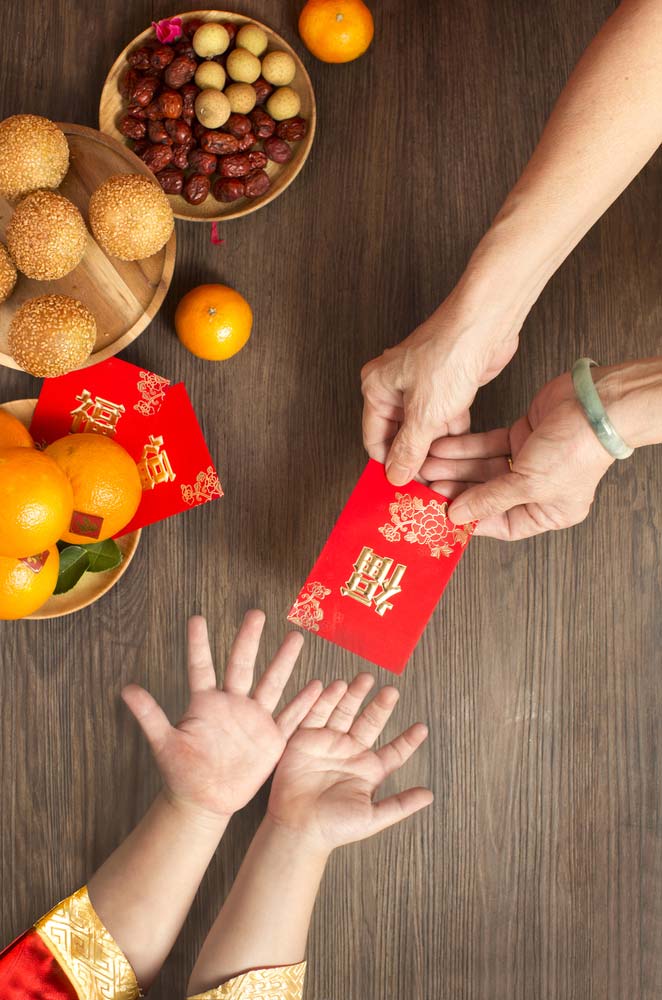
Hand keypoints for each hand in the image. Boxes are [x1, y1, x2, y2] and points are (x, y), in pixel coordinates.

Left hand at [122, 612, 322, 821]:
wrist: (204, 800)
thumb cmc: (181, 771)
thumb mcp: (164, 743)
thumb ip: (149, 715)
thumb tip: (126, 688)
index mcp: (205, 703)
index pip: (201, 667)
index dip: (198, 644)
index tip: (197, 618)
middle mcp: (231, 704)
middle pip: (242, 666)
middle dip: (248, 640)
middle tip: (255, 613)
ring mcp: (253, 719)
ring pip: (271, 684)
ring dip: (283, 662)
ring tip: (295, 637)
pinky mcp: (269, 740)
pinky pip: (289, 719)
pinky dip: (303, 704)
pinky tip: (317, 686)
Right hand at [267, 674, 432, 851]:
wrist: (297, 828)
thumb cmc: (334, 827)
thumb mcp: (371, 817)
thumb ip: (400, 804)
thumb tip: (430, 795)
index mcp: (369, 770)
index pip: (394, 751)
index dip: (408, 740)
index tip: (422, 728)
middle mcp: (351, 752)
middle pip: (369, 722)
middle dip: (380, 706)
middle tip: (391, 691)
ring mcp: (328, 743)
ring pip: (344, 712)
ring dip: (354, 695)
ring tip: (364, 679)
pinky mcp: (305, 739)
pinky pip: (316, 714)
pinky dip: (324, 700)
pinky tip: (334, 686)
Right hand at [361, 288, 520, 485]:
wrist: (485, 325)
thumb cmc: (449, 354)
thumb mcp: (425, 413)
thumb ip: (408, 449)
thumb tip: (394, 475)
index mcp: (377, 388)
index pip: (374, 439)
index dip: (388, 464)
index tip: (403, 487)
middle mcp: (395, 386)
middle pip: (398, 435)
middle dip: (413, 458)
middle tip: (425, 483)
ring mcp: (421, 386)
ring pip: (423, 428)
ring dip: (434, 448)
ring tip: (444, 472)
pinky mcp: (446, 386)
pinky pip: (443, 419)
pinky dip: (451, 433)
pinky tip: (459, 451)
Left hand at [420, 371, 614, 539]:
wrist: (594, 404)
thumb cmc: (576, 451)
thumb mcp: (528, 484)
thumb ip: (489, 499)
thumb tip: (458, 516)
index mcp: (549, 512)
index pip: (501, 524)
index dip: (472, 520)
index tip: (442, 515)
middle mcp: (538, 489)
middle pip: (487, 494)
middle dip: (456, 489)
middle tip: (426, 488)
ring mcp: (528, 461)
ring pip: (482, 468)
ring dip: (455, 467)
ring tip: (426, 466)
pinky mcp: (520, 435)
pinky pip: (486, 446)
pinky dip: (465, 447)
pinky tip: (441, 449)